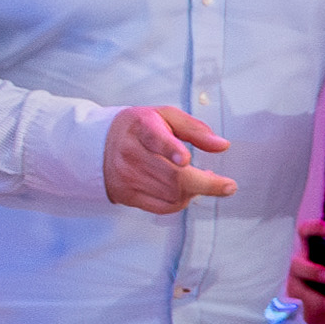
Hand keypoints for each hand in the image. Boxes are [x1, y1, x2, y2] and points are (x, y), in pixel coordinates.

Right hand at [103, 105, 237, 211]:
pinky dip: (182, 202)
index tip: (184, 159)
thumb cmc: (138, 128)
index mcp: (141, 128)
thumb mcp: (164, 116)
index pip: (155, 139)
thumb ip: (195, 129)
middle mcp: (130, 153)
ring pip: (172, 194)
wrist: (98, 145)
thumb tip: (221, 145)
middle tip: (226, 185)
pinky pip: (163, 207)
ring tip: (203, 181)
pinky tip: (186, 191)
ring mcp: (127, 177)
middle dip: (205, 183)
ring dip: (195, 192)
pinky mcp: (127, 195)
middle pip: (173, 176)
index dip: (170, 149)